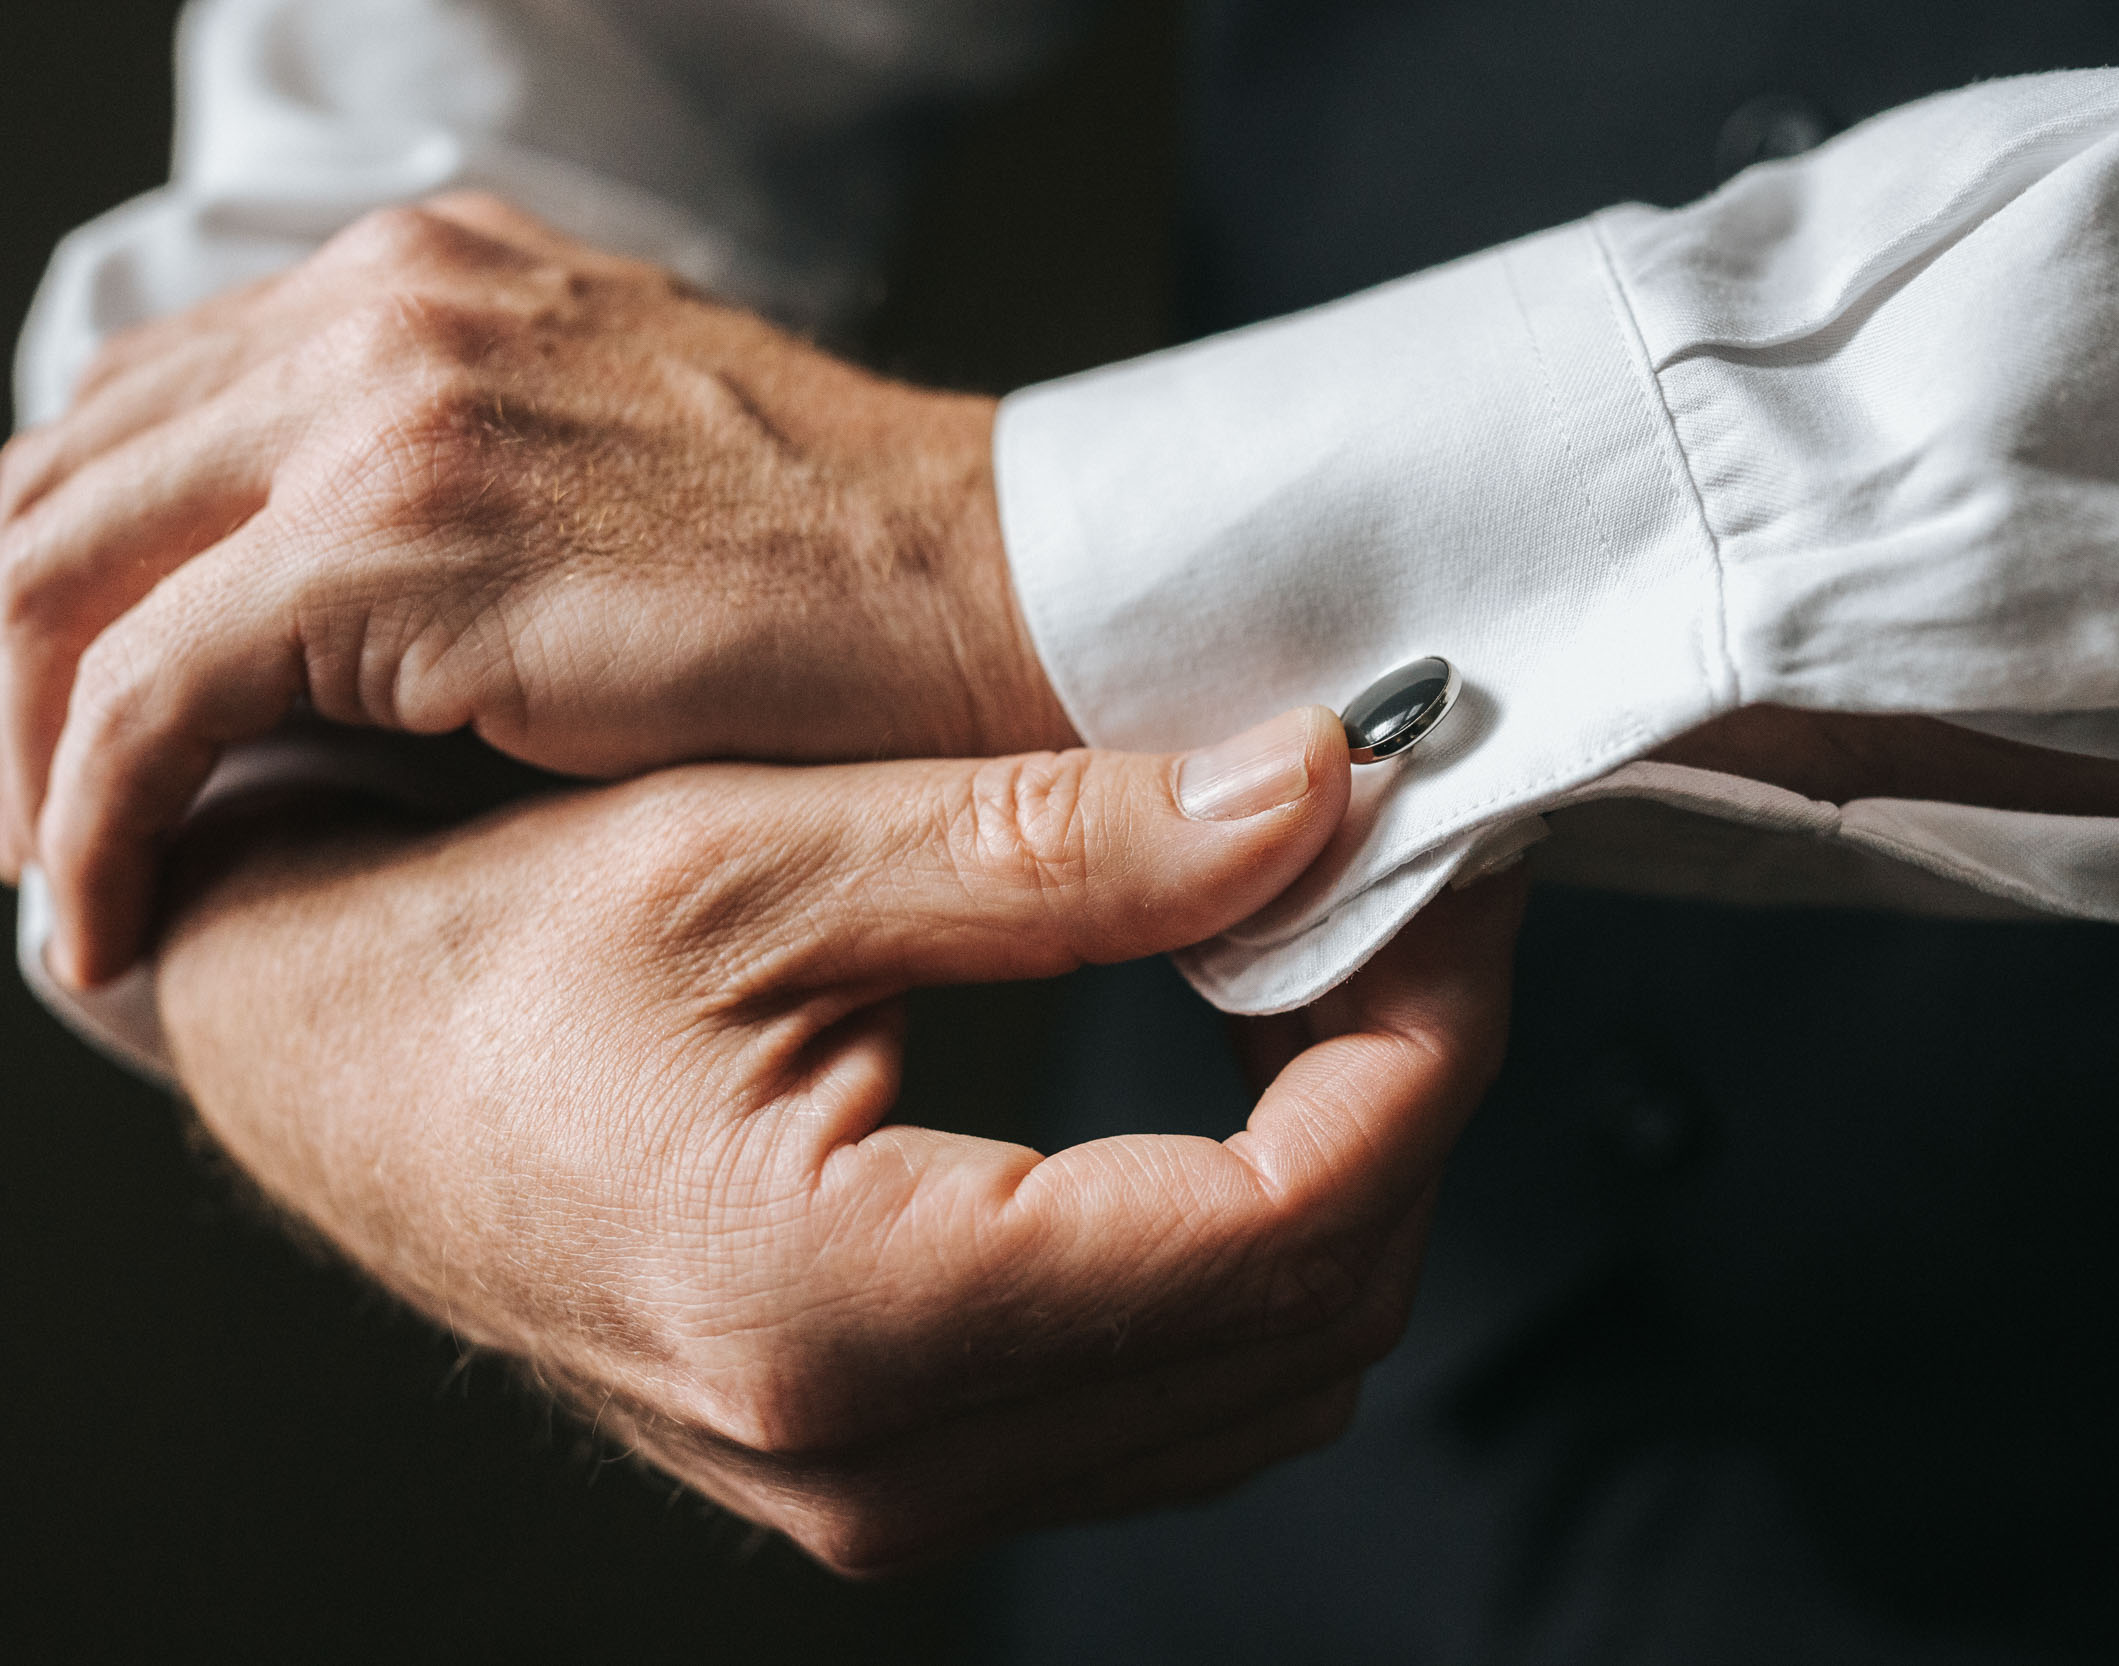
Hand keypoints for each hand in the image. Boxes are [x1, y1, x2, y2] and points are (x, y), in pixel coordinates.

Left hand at [0, 192, 1073, 983]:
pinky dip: (94, 824)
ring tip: (46, 873)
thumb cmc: (851, 578)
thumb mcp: (619, 478)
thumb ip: (466, 491)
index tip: (62, 717)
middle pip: (65, 478)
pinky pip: (148, 698)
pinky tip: (102, 925)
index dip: (71, 574)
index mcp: (429, 281)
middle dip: (7, 661)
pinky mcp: (395, 544)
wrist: (1004, 591)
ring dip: (18, 745)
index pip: (147, 413)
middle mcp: (381, 308)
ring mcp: (383, 410)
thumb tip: (341, 629)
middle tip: (18, 814)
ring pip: (58, 572)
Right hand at [154, 709, 1524, 1570]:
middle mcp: (876, 1453)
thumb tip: (1314, 798)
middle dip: (1404, 1102)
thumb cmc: (472, 943)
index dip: (1421, 1046)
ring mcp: (882, 1485)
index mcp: (848, 1300)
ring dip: (1336, 1174)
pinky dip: (1240, 1241)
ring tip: (1315, 973)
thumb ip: (1062, 842)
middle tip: (1396, 902)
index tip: (1447, 890)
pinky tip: (1220, 1084)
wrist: (310, 1060)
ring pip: (1259, 1374)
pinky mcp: (883, 1460)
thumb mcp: (757, 847)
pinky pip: (1162, 1393)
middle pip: (1308, 1319)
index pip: (1284, 1226)